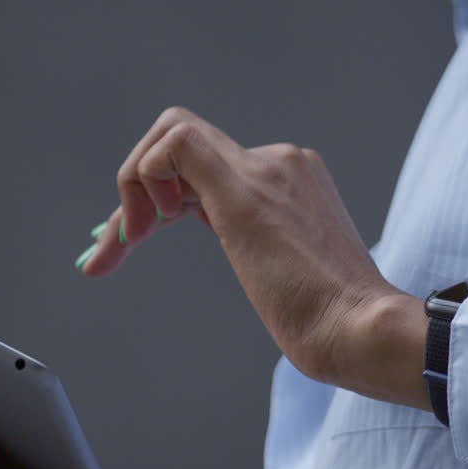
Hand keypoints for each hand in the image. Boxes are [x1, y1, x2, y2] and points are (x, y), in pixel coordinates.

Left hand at [79, 107, 429, 409]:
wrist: (360, 330)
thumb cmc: (332, 323)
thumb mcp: (291, 278)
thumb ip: (271, 257)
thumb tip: (263, 269)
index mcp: (292, 182)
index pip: (208, 165)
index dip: (161, 195)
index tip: (134, 240)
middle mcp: (280, 162)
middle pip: (182, 150)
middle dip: (132, 192)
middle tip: (107, 250)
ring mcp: (266, 170)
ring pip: (172, 138)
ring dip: (129, 189)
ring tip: (123, 244)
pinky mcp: (245, 190)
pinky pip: (176, 143)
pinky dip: (142, 177)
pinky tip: (142, 229)